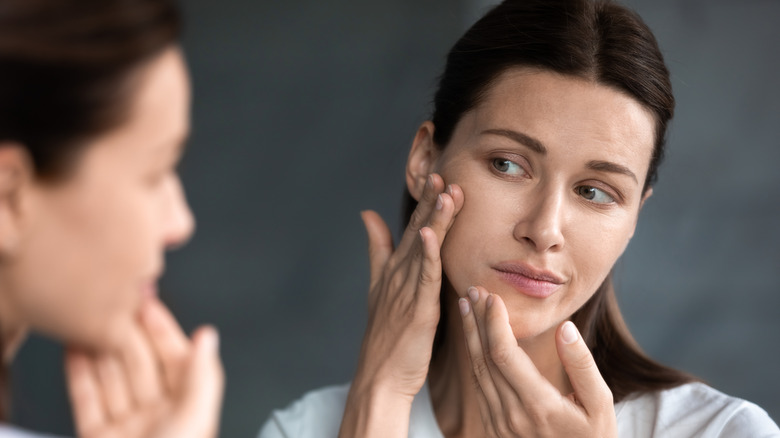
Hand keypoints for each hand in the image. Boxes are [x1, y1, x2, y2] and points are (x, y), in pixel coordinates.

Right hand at [65, 299, 223, 437]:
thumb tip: (209, 335)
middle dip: (125, 332)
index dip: (161, 327)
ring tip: (88, 319)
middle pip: (139, 363)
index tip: (147, 300)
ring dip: (99, 348)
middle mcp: (158, 414)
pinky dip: (77, 374)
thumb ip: (201, 375)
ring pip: (111, 378)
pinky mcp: (97, 436)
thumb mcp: (194, 416)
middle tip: (111, 303)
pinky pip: (86, 400)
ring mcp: (127, 426)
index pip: (175, 356)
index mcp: (187, 407)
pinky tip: (73, 349)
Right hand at [339, 173, 463, 436]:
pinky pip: (424, 277)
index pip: (413, 229)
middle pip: (417, 232)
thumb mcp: (378, 286)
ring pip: (424, 249)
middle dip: (430, 202)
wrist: (380, 376)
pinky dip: (427, 254)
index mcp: (395, 270)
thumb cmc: (385, 337)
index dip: (425, 203)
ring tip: (445, 192)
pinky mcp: (416, 309)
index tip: (438, 177)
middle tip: (442, 173)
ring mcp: (406, 291)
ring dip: (434, 220)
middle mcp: (399, 275)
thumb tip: (367, 214)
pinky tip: (430, 234)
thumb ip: (377, 249)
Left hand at [459, 287, 615, 436]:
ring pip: (476, 371)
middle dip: (476, 320)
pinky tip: (474, 338)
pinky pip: (478, 386)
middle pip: (484, 358)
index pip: (504, 354)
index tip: (493, 296)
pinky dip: (473, 357)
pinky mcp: (494, 428)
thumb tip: (565, 328)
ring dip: (470, 336)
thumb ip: (582, 365)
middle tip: (473, 290)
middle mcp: (512, 415)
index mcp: (538, 405)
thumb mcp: (601, 404)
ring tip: (466, 306)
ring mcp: (499, 424)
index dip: (494, 322)